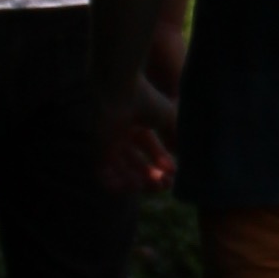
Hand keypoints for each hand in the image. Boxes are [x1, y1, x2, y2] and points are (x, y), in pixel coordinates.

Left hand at [94, 72, 179, 196]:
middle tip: (165, 185)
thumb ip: (176, 136)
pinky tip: (136, 183)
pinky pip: (103, 176)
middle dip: (151, 177)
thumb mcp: (169, 118)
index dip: (161, 163)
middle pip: (136, 164)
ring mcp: (109, 145)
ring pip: (121, 173)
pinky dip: (118, 185)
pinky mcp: (98, 151)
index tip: (173, 172)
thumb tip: (181, 155)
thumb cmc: (146, 100)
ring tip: (153, 184)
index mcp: (138, 125)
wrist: (121, 92)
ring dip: (138, 183)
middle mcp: (122, 136)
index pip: (150, 150)